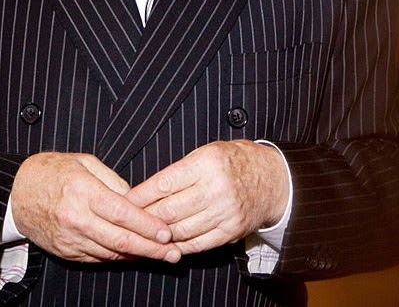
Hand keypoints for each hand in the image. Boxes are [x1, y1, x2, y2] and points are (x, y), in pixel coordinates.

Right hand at [10, 152, 181, 262]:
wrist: (16, 193)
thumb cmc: (51, 171)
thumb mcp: (83, 162)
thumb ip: (112, 181)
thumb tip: (137, 198)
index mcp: (82, 191)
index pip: (122, 213)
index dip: (147, 224)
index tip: (167, 231)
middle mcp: (76, 217)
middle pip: (120, 239)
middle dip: (151, 248)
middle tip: (173, 252)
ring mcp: (70, 238)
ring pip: (111, 252)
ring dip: (138, 255)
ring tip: (160, 254)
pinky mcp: (66, 251)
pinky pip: (98, 257)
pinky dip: (118, 256)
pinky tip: (134, 253)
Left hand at [125, 140, 287, 255]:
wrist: (272, 178)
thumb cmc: (233, 161)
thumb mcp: (207, 152)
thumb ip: (180, 171)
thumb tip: (147, 190)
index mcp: (207, 163)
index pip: (165, 183)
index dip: (142, 195)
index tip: (126, 200)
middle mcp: (216, 188)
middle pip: (170, 210)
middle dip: (145, 217)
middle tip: (127, 220)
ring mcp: (225, 212)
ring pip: (181, 229)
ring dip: (158, 235)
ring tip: (142, 234)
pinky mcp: (231, 231)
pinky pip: (198, 243)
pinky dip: (179, 246)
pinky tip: (166, 245)